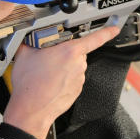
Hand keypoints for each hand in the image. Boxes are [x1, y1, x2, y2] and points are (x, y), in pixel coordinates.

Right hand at [3, 26, 118, 138]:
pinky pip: (72, 79)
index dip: (107, 32)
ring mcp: (79, 79)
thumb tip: (31, 37)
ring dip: (64, 67)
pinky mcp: (77, 90)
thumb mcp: (25, 53)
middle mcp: (78, 64)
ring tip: (47, 74)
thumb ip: (33, 40)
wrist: (31, 109)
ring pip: (74, 66)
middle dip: (65, 53)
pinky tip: (51, 83)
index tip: (114, 29)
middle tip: (49, 59)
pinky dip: (64, 80)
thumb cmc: (30, 85)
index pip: (95, 38)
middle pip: (76, 52)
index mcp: (69, 51)